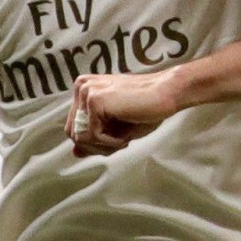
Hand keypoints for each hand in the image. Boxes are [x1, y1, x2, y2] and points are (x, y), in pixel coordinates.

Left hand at [68, 68, 182, 155]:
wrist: (167, 94)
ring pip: (80, 137)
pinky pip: (92, 136)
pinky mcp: (94, 100)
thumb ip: (94, 138)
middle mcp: (81, 87)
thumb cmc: (146, 110)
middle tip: (121, 142)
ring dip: (105, 146)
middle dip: (97, 146)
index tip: (117, 140)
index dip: (94, 143)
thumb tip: (75, 153)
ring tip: (124, 138)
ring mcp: (86, 92)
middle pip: (73, 133)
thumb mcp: (115, 129)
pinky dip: (111, 142)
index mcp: (84, 89)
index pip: (73, 127)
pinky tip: (126, 134)